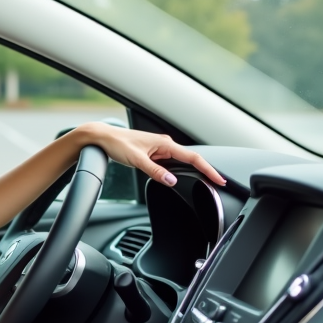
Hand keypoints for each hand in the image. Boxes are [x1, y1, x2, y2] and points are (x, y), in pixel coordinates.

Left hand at [76, 124, 225, 187]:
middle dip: (205, 171)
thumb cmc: (117, 143)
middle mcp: (165, 145)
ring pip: (182, 162)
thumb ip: (154, 171)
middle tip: (217, 184)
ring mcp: (160, 150)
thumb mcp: (136, 160)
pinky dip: (181, 170)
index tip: (219, 179)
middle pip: (192, 159)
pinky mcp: (154, 154)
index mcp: (165, 144)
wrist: (103, 137)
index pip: (193, 158)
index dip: (208, 169)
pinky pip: (172, 163)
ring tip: (207, 181)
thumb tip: (171, 180)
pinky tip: (184, 177)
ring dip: (194, 171)